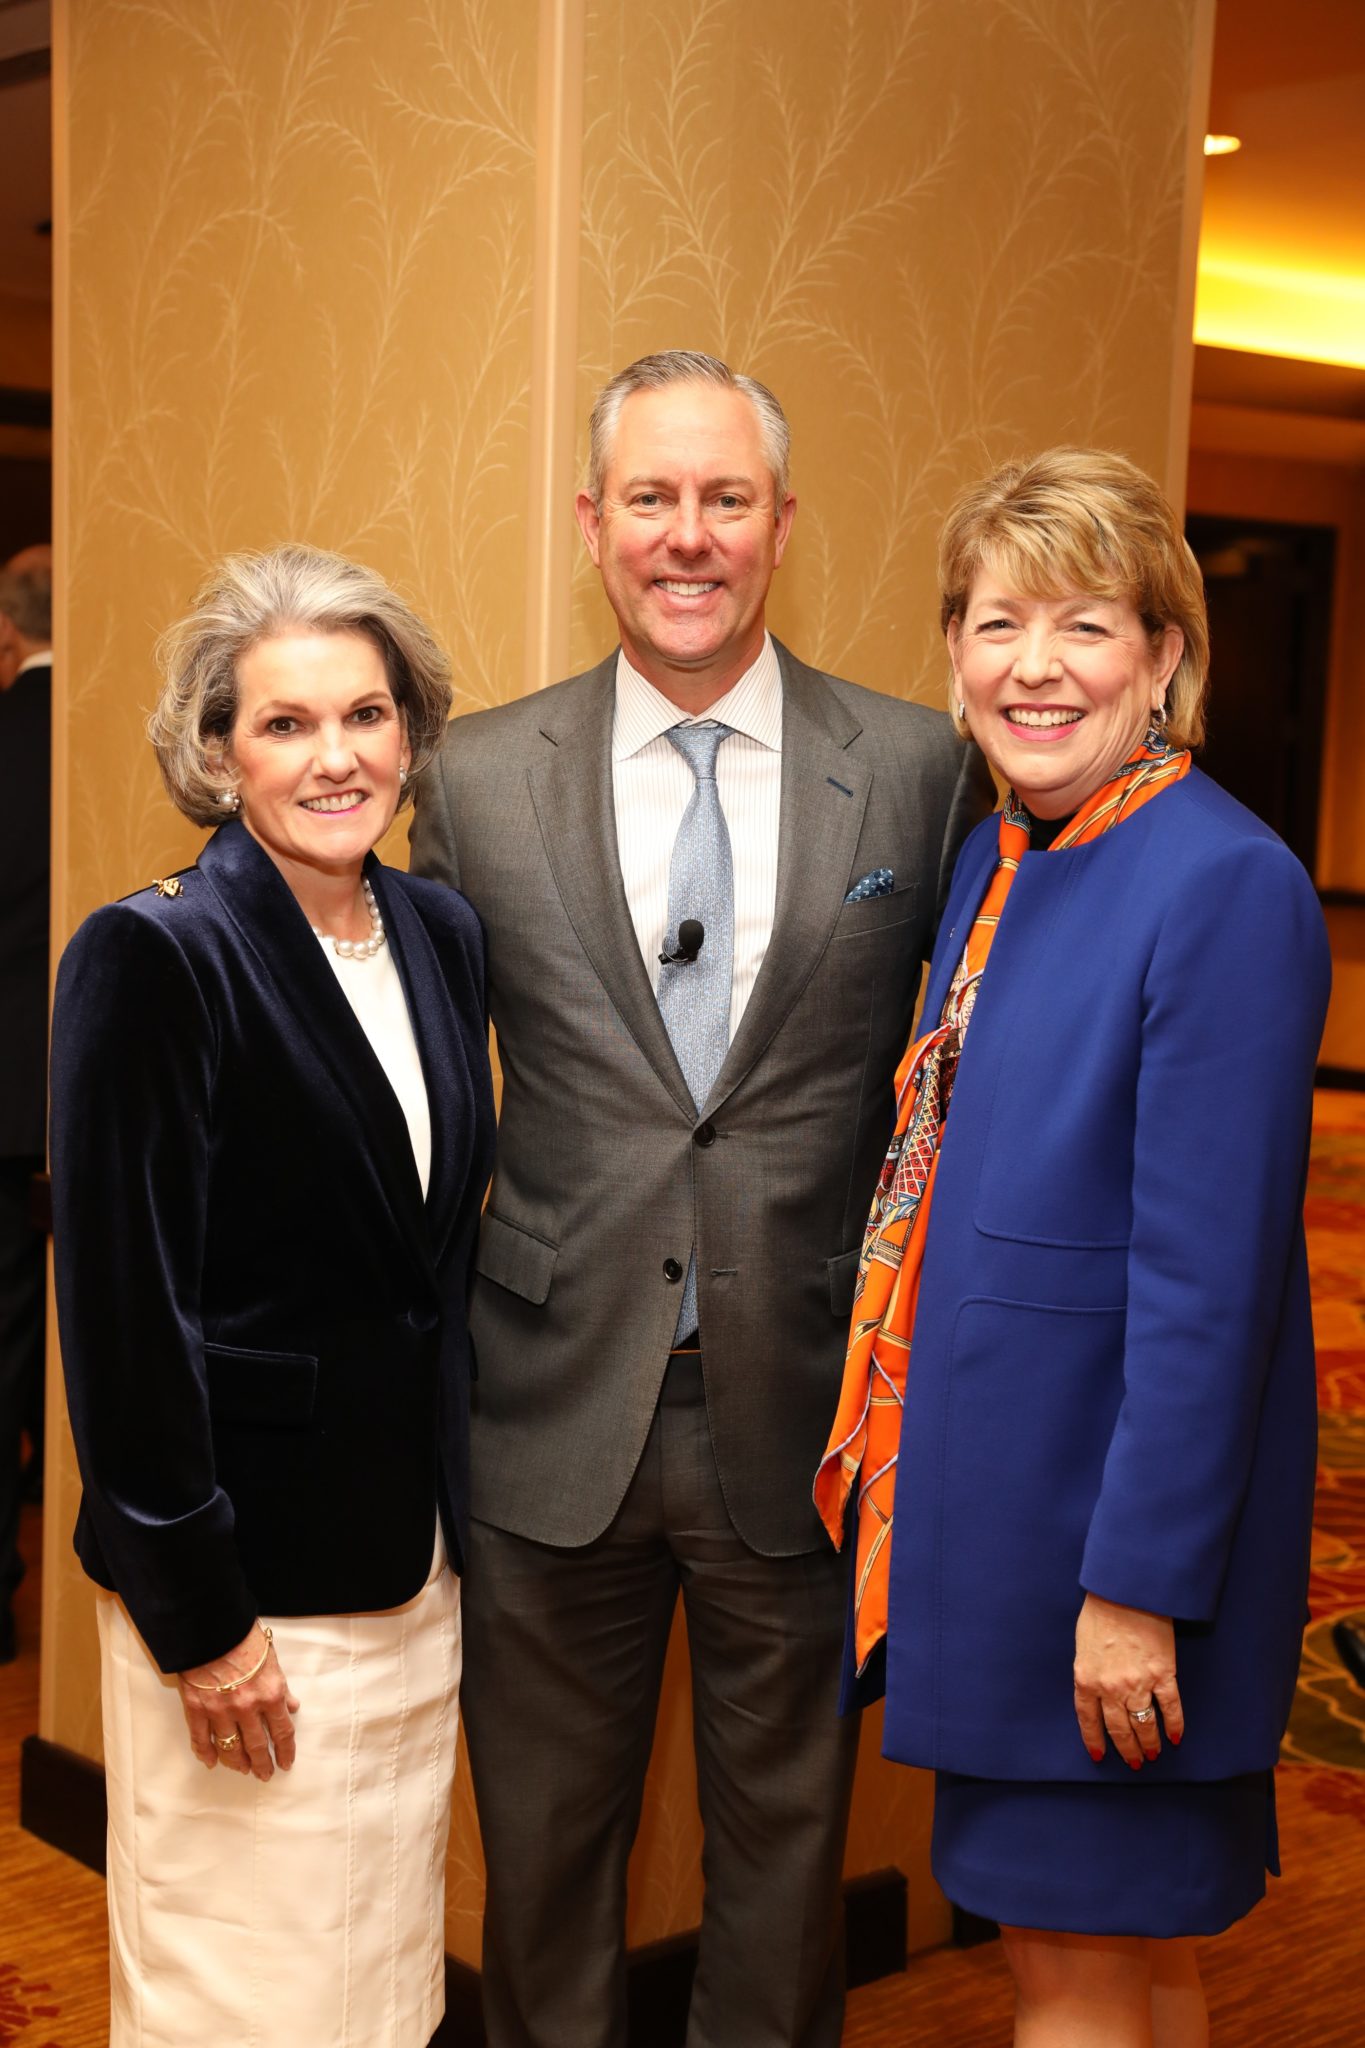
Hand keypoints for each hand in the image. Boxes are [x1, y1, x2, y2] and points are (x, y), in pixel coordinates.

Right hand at [178, 1625, 299, 1781]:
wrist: (210, 1626)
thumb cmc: (243, 1637)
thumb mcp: (272, 1659)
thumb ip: (282, 1687)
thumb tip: (292, 1707)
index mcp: (270, 1693)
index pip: (282, 1731)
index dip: (285, 1751)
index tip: (286, 1763)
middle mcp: (247, 1707)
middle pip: (257, 1745)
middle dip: (262, 1763)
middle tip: (264, 1774)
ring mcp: (220, 1711)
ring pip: (230, 1748)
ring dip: (238, 1763)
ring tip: (243, 1770)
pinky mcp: (196, 1710)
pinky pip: (201, 1739)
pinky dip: (206, 1753)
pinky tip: (211, 1762)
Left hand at [1073, 1592, 1182, 1767]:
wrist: (1125, 1592)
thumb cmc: (1100, 1611)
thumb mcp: (1082, 1644)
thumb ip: (1089, 1670)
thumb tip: (1096, 1688)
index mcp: (1086, 1679)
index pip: (1088, 1720)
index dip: (1095, 1741)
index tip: (1099, 1756)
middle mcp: (1111, 1688)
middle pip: (1119, 1729)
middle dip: (1127, 1749)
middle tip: (1134, 1762)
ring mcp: (1138, 1684)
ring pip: (1145, 1725)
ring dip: (1149, 1743)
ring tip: (1152, 1754)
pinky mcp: (1162, 1675)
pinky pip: (1170, 1708)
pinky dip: (1174, 1726)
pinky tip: (1174, 1737)